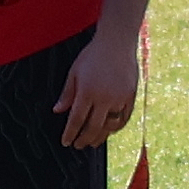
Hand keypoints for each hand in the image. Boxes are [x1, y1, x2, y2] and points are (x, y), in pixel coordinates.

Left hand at [55, 27, 140, 150]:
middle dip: (84, 139)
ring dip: (100, 137)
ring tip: (93, 143)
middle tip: (78, 146)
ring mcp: (119, 98)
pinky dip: (116, 127)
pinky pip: (124, 118)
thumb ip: (67, 93)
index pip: (77, 120)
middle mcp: (104, 98)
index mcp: (87, 92)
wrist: (117, 43)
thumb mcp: (74, 71)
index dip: (70, 133)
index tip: (66, 142)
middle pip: (93, 127)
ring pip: (109, 126)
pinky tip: (109, 131)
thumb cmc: (93, 55)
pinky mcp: (131, 97)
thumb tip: (57, 111)